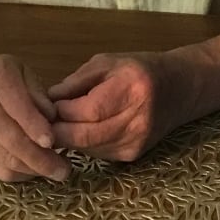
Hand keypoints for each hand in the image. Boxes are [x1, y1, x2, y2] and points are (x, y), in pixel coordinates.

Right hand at [0, 53, 70, 181]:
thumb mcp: (20, 70)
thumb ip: (37, 92)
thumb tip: (53, 118)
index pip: (17, 108)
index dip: (35, 127)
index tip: (52, 141)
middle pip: (11, 140)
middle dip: (40, 158)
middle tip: (62, 169)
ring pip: (3, 158)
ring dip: (31, 169)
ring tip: (53, 171)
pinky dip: (16, 175)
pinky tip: (32, 171)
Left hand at [48, 52, 190, 161]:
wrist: (179, 89)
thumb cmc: (139, 69)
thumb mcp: (107, 62)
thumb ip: (77, 81)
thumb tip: (47, 100)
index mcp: (130, 89)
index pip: (86, 110)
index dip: (61, 111)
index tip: (43, 105)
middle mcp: (136, 120)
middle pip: (85, 135)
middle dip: (57, 131)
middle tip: (40, 122)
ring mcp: (135, 142)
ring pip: (88, 149)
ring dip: (67, 140)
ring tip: (56, 125)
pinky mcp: (132, 156)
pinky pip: (97, 154)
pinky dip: (82, 144)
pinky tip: (78, 130)